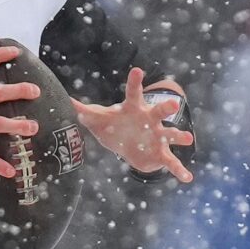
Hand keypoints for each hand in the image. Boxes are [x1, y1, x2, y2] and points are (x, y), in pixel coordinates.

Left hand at [76, 66, 194, 181]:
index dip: (134, 82)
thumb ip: (81, 110)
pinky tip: (187, 178)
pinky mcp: (161, 154)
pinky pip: (171, 162)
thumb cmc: (114, 127)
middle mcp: (150, 120)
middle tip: (173, 104)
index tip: (137, 71)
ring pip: (170, 134)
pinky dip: (179, 170)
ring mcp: (158, 136)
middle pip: (158, 111)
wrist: (128, 146)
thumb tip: (62, 100)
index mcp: (134, 109)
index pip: (134, 93)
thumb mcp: (97, 118)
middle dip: (166, 108)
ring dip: (179, 136)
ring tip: (187, 138)